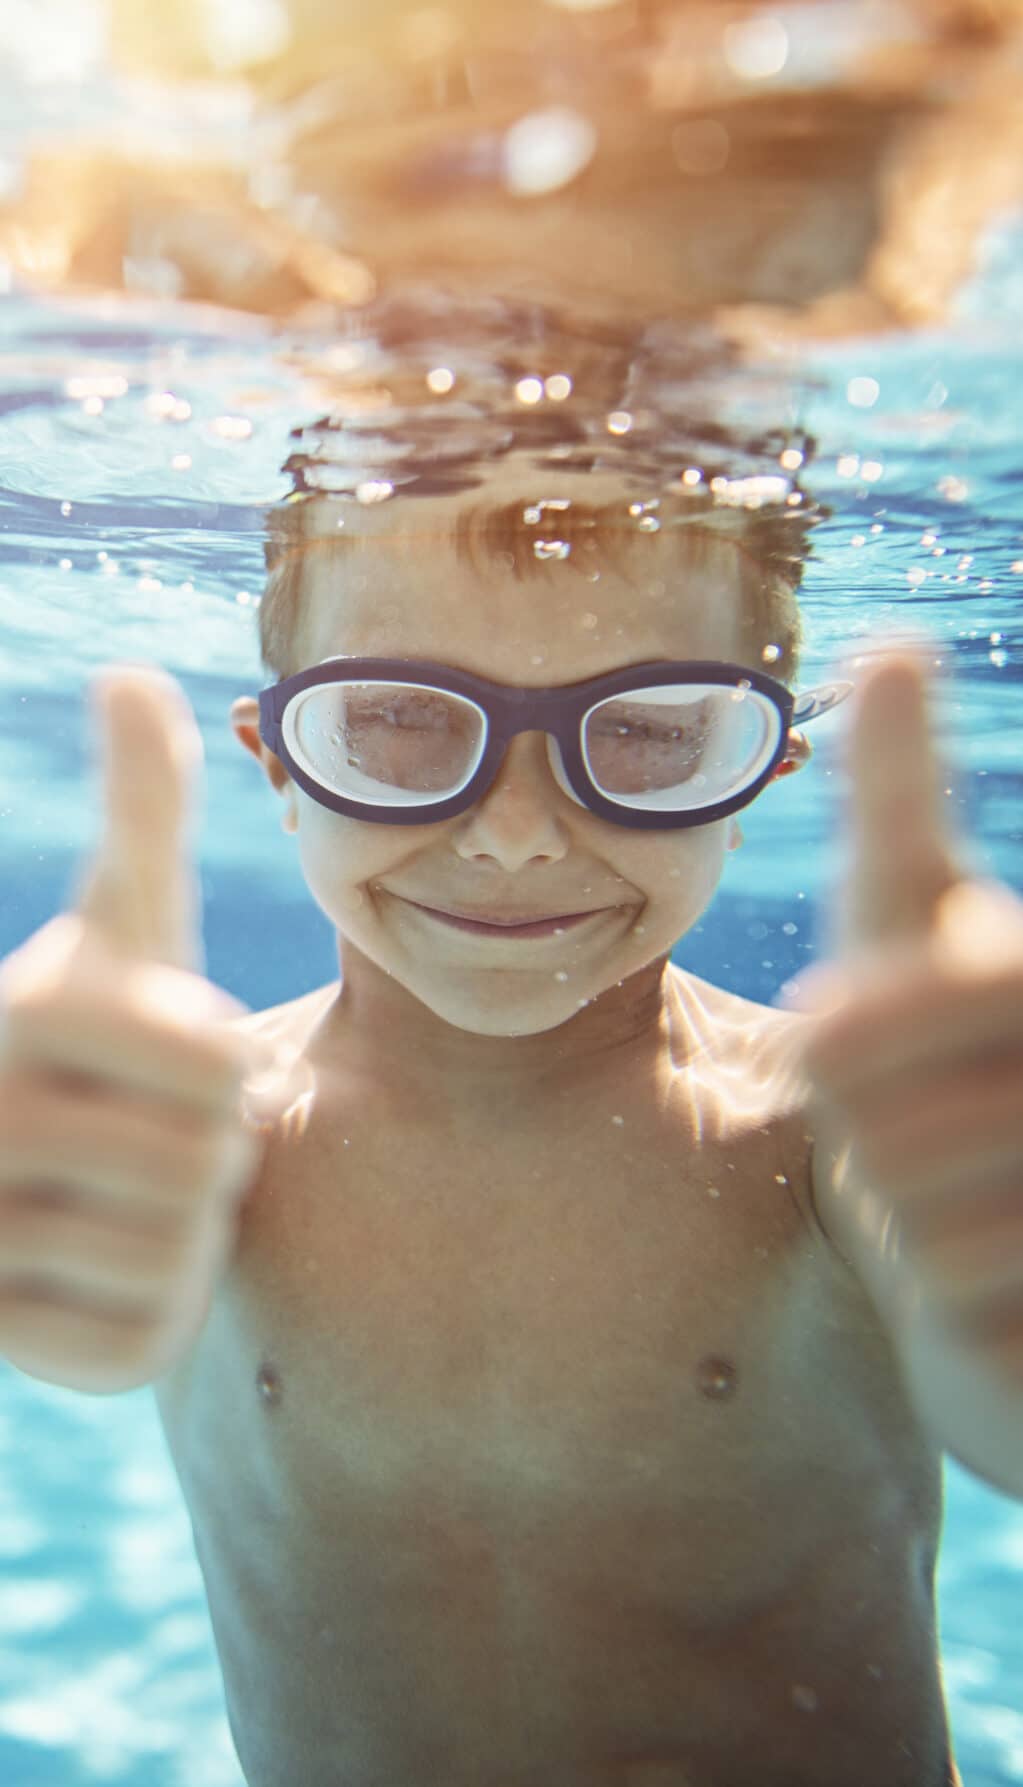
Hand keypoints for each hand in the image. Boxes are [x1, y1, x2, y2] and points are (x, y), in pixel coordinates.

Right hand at [0, 667, 286, 1393]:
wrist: (33, 1163)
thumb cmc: (102, 1030)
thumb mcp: (127, 921)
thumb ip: (142, 806)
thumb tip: (130, 672)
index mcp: (26, 1011)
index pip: (207, 1061)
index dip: (219, 1064)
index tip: (175, 1058)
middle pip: (202, 1161)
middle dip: (212, 1149)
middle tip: (161, 1135)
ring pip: (176, 1255)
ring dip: (188, 1227)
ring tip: (136, 1194)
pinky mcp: (10, 1343)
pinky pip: (143, 1337)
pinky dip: (158, 1306)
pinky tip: (113, 1265)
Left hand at [784, 639, 1022, 1385]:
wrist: (996, 1239)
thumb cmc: (932, 1048)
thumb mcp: (910, 912)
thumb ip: (902, 790)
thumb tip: (892, 643)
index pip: (974, 991)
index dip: (880, 1020)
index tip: (813, 1030)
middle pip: (914, 1120)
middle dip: (866, 1124)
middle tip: (871, 1129)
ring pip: (934, 1224)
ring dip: (899, 1213)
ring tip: (926, 1189)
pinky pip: (972, 1316)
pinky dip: (944, 1303)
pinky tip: (962, 1270)